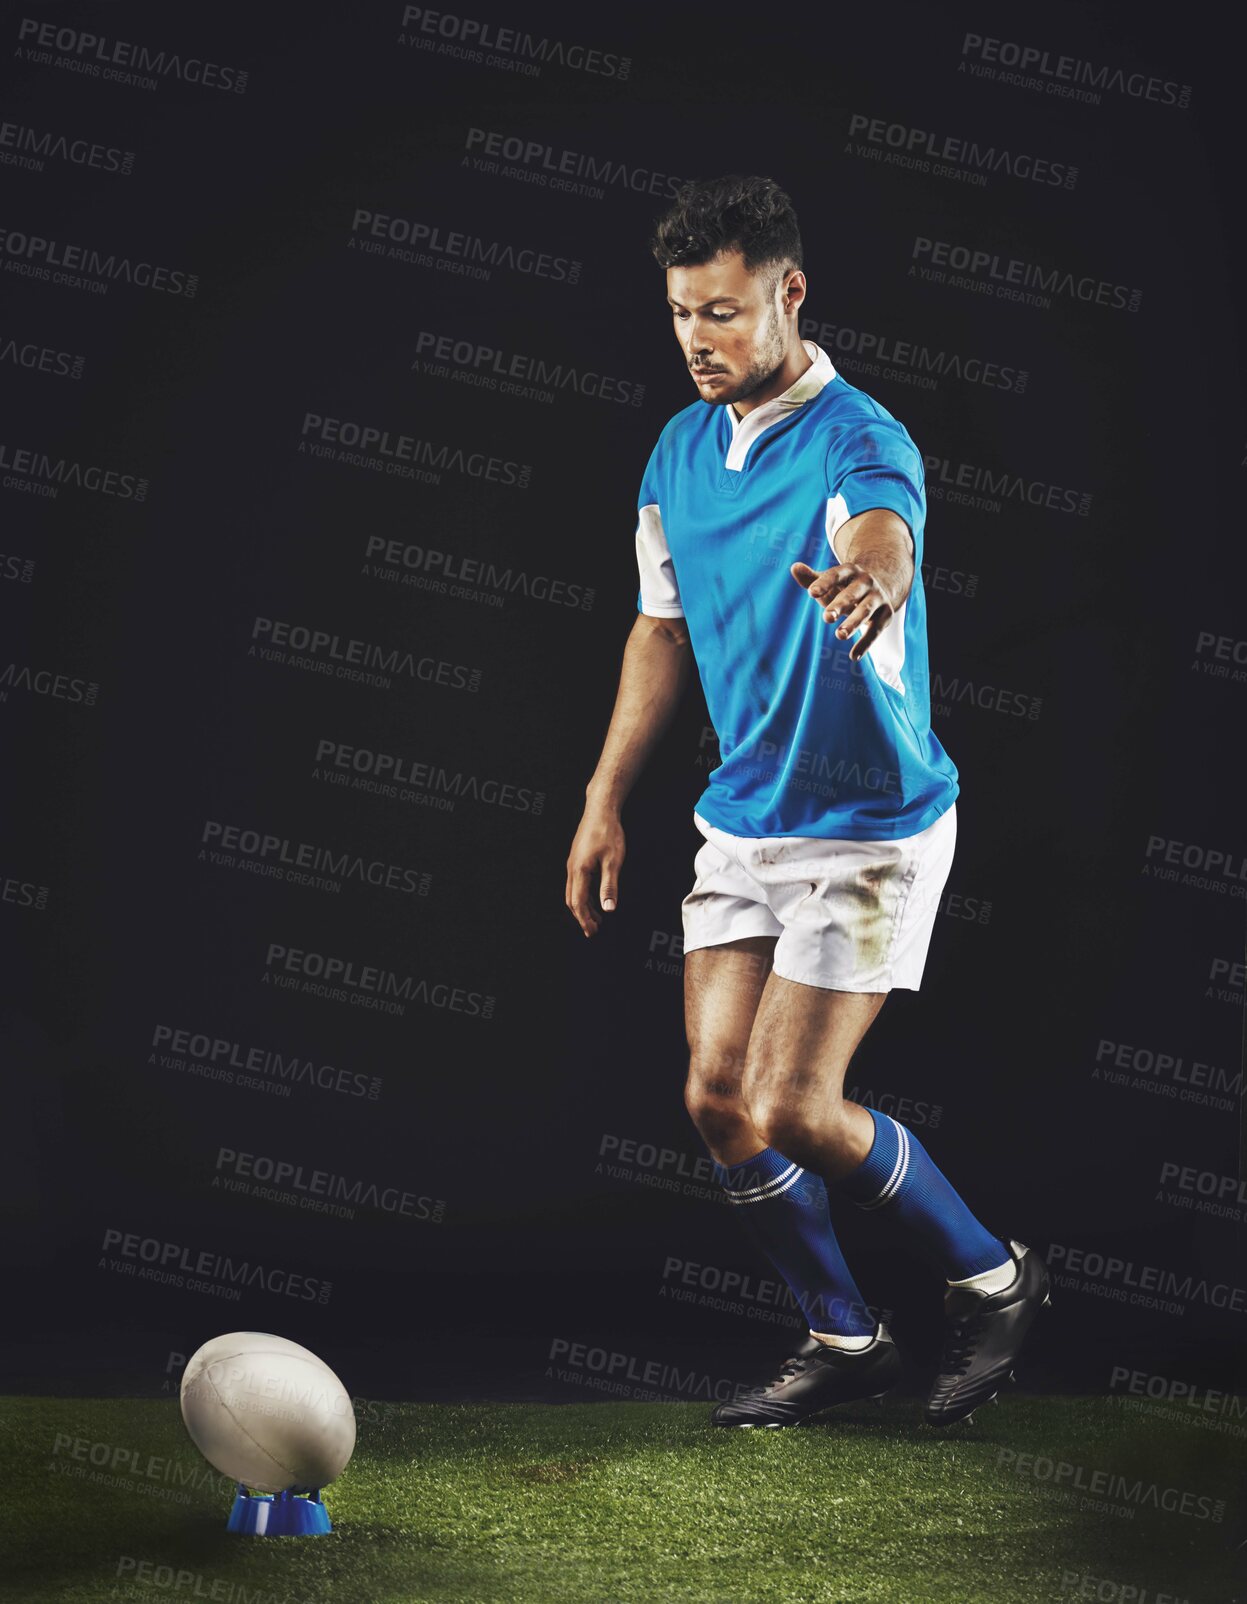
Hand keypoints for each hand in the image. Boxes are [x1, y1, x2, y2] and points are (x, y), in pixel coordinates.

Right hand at [565, 805, 624, 937]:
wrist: (600, 810)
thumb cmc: (607, 832)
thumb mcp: (613, 861)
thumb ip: (609, 886)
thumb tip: (609, 908)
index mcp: (579, 871)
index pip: (578, 903)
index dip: (585, 920)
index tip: (592, 931)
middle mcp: (572, 869)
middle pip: (572, 900)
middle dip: (582, 917)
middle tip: (593, 931)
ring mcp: (573, 863)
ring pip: (573, 892)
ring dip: (583, 907)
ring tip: (596, 918)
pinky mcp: (577, 858)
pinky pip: (576, 883)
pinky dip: (584, 895)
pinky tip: (595, 897)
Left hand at [790, 559, 897, 662]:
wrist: (877, 589)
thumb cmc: (843, 588)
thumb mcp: (828, 583)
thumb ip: (810, 578)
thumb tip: (794, 568)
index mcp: (849, 571)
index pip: (835, 575)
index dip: (824, 583)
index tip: (811, 593)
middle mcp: (865, 582)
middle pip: (852, 593)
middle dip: (840, 605)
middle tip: (826, 618)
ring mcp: (877, 597)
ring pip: (865, 610)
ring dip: (854, 623)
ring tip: (840, 635)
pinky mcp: (886, 613)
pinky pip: (875, 630)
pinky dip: (865, 643)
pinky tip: (853, 656)